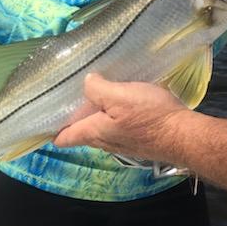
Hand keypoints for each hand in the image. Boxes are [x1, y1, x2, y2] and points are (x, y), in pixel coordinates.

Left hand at [54, 73, 189, 161]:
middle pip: (82, 132)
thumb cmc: (149, 116)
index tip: (42, 118)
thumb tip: (87, 82)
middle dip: (74, 118)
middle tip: (70, 95)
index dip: (51, 129)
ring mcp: (123, 143)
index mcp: (95, 132)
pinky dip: (112, 116)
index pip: (65, 137)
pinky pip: (116, 127)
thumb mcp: (120, 96)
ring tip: (95, 94)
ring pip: (100, 130)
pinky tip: (121, 102)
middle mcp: (105, 142)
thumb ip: (98, 89)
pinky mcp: (138, 139)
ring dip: (95, 116)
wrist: (183, 135)